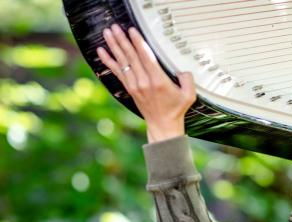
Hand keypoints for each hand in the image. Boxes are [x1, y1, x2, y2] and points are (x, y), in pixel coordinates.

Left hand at [96, 24, 196, 142]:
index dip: (138, 43)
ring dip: (114, 46)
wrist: (163, 125)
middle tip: (115, 27)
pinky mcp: (130, 89)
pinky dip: (108, 61)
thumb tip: (183, 70)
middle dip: (122, 40)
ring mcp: (135, 86)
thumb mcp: (189, 95)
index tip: (132, 31)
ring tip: (107, 33)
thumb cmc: (176, 110)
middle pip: (131, 57)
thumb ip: (188, 80)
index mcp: (158, 81)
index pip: (146, 57)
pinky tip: (101, 51)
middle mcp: (144, 82)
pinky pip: (117, 72)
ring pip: (123, 62)